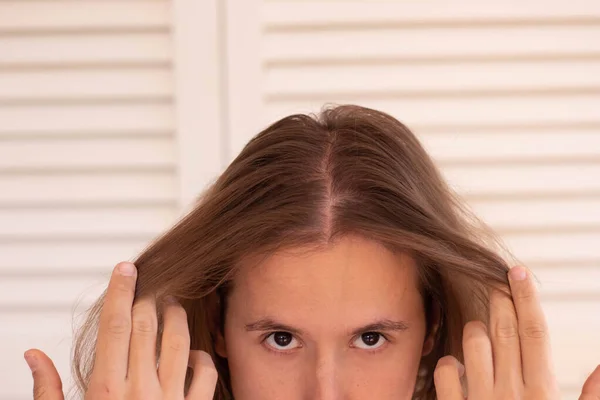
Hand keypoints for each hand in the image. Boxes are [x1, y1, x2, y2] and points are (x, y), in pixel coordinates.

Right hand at [24, 261, 217, 399]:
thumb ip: (48, 391)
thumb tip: (33, 354)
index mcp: (105, 391)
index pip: (114, 326)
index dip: (121, 292)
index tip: (126, 268)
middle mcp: (139, 391)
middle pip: (146, 327)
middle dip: (149, 298)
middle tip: (150, 284)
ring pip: (179, 343)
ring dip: (177, 318)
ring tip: (172, 305)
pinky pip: (204, 374)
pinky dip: (202, 356)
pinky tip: (193, 351)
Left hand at [433, 265, 599, 398]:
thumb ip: (591, 399)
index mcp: (541, 393)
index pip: (535, 333)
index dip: (526, 298)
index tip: (518, 270)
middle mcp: (510, 392)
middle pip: (504, 330)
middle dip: (501, 300)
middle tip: (498, 280)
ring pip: (473, 343)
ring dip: (476, 330)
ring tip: (482, 332)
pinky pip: (445, 372)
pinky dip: (450, 363)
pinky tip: (459, 367)